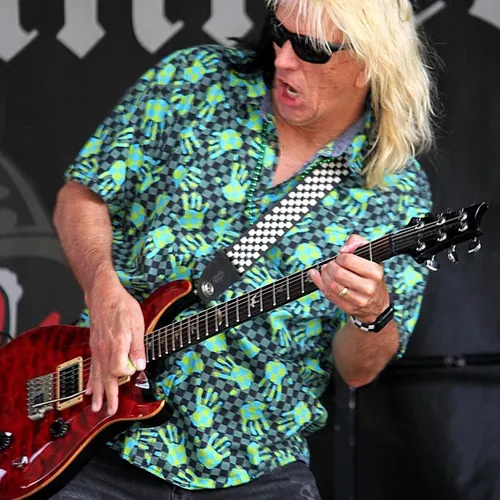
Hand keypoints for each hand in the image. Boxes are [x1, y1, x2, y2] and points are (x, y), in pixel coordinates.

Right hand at [85, 279, 145, 415]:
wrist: (104, 295)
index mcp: (118, 344)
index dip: (127, 373)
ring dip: (98, 392)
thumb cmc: (122, 306)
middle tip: (109, 411)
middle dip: (108, 395)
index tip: (133, 371)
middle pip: (106, 377)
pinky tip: (88, 390)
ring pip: (97, 375)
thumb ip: (138, 346)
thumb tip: (140, 365)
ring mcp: (97, 349)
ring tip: (96, 407)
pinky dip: (90, 380)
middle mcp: (105, 349)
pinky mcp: (95, 346)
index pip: (119, 369)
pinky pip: (92, 367)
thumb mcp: (138, 323)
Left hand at [309, 235, 389, 323]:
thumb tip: (343, 249)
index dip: (340, 257)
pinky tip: (317, 276)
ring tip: (326, 270)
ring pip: (331, 285)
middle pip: (338, 273)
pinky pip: (329, 294)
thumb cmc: (371, 275)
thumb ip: (357, 242)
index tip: (340, 258)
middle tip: (331, 265)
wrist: (377, 303)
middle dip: (330, 266)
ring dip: (323, 275)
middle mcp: (368, 287)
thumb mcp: (370, 254)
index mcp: (375, 272)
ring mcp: (359, 300)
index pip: (348, 260)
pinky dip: (319, 283)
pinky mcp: (348, 308)